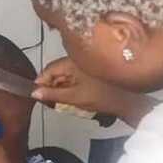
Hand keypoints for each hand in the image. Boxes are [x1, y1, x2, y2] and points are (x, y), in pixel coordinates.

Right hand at [32, 57, 154, 126]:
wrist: (127, 101)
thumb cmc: (104, 97)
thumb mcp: (74, 98)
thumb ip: (53, 95)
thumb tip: (35, 93)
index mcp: (73, 62)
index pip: (49, 69)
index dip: (41, 83)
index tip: (38, 95)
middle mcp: (78, 60)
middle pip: (56, 72)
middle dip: (51, 87)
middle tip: (50, 101)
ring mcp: (85, 65)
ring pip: (64, 75)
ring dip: (60, 88)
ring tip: (62, 102)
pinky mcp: (90, 72)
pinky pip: (74, 77)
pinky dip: (70, 87)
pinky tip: (73, 98)